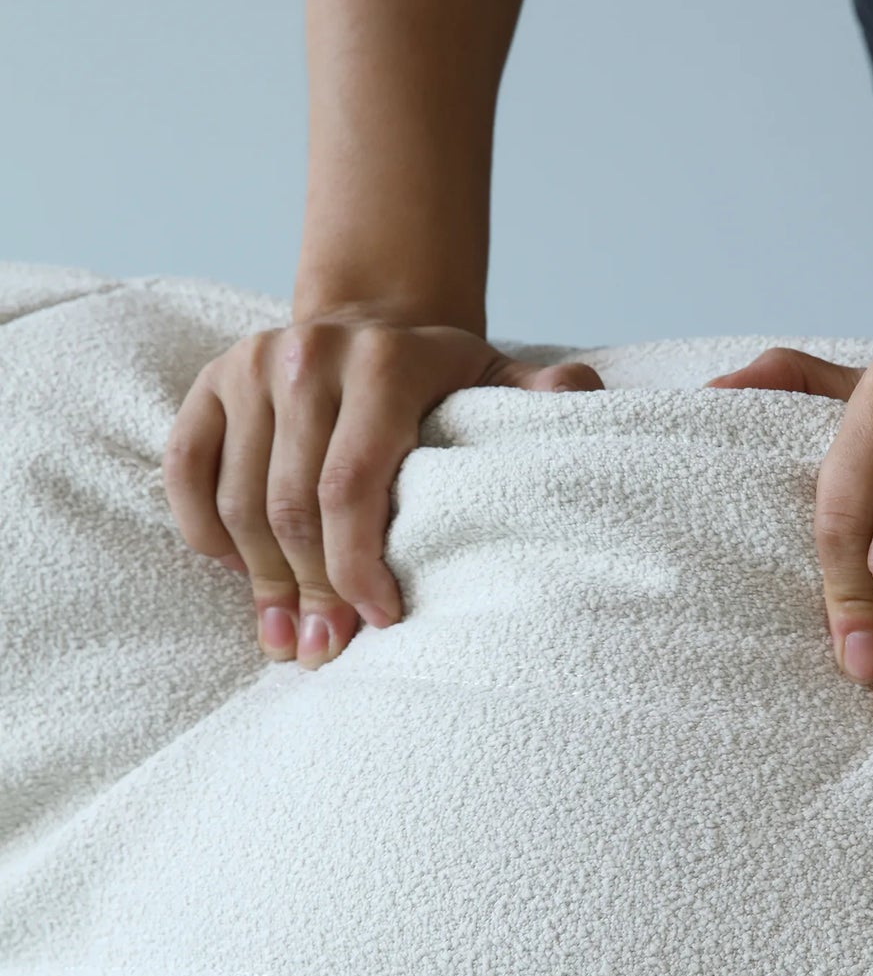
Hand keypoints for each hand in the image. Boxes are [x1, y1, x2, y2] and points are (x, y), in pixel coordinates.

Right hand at [163, 307, 602, 668]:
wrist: (369, 321)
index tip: (381, 622)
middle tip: (326, 654)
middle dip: (312, 591)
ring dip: (261, 581)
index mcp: (385, 363)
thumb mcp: (498, 380)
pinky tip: (236, 575)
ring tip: (285, 639)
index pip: (354, 484)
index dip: (358, 564)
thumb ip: (541, 395)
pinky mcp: (207, 382)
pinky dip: (203, 529)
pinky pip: (185, 469)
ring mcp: (248, 367)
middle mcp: (308, 358)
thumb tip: (584, 396)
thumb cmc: (441, 378)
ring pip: (240, 499)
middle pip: (293, 505)